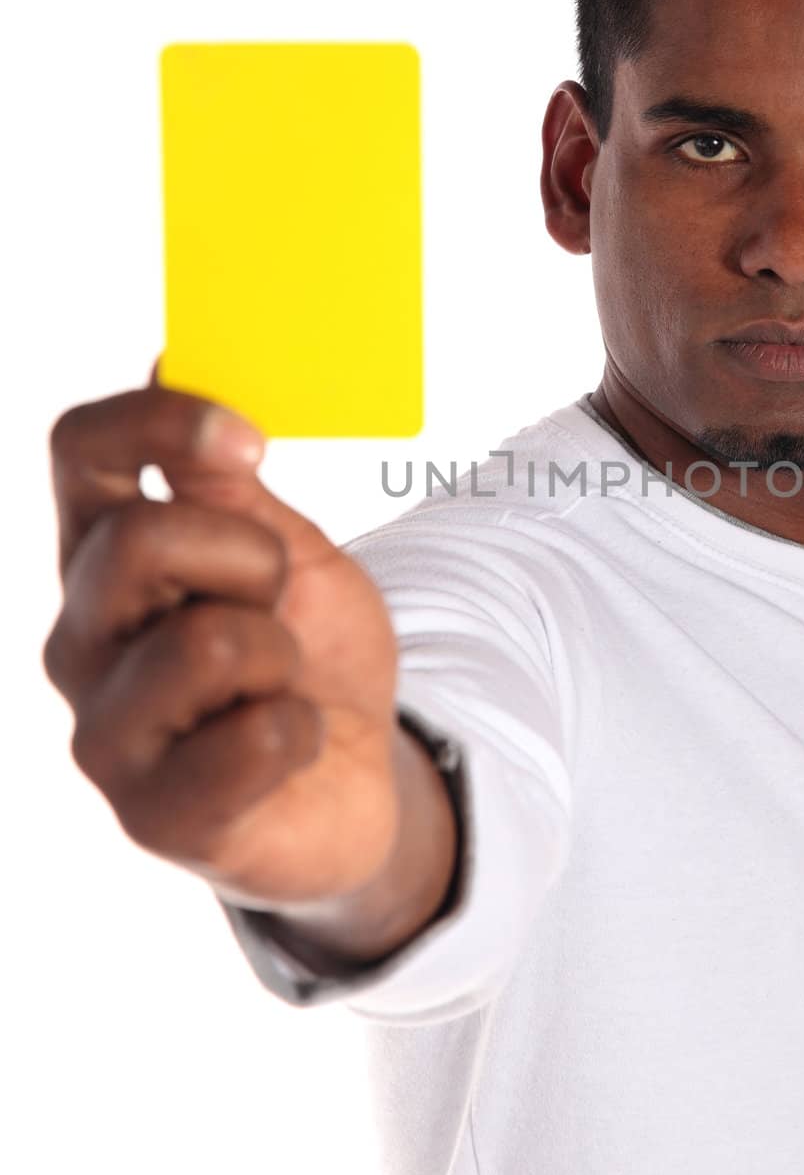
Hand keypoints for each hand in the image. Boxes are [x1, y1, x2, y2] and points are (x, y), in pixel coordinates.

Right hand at [43, 364, 405, 909]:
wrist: (353, 779)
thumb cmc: (310, 654)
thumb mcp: (289, 553)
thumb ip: (229, 484)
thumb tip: (170, 360)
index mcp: (107, 556)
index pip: (79, 452)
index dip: (159, 423)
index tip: (250, 439)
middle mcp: (83, 639)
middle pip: (139, 539)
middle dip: (250, 558)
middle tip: (276, 601)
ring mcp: (106, 733)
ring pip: (211, 641)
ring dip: (284, 654)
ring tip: (278, 685)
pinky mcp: (155, 815)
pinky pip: (258, 736)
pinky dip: (303, 732)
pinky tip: (285, 748)